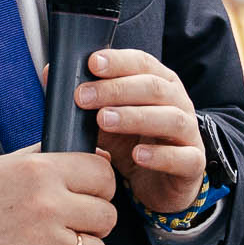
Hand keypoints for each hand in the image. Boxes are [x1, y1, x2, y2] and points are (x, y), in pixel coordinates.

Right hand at [0, 147, 117, 244]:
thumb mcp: (9, 162)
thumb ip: (49, 157)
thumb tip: (94, 154)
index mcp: (43, 170)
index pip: (104, 176)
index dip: (102, 189)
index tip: (92, 197)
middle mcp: (47, 203)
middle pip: (107, 217)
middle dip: (95, 225)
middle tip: (75, 227)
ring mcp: (40, 240)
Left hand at [77, 48, 205, 215]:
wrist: (161, 183)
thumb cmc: (133, 143)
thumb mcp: (106, 118)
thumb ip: (84, 97)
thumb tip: (50, 72)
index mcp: (159, 83)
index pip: (142, 63)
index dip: (118, 61)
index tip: (91, 63)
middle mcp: (178, 103)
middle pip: (154, 87)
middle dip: (117, 89)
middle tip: (84, 96)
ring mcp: (189, 133)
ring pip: (171, 119)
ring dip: (135, 117)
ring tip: (104, 120)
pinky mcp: (193, 163)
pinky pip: (183, 157)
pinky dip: (160, 155)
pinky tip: (136, 155)